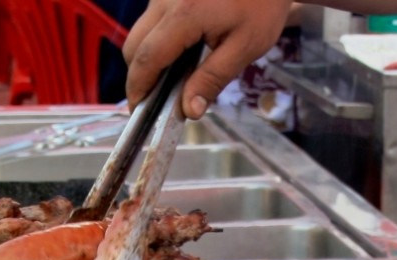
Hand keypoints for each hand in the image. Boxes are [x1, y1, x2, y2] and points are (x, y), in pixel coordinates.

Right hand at [124, 0, 291, 118]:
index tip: (139, 111)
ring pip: (139, 33)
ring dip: (148, 58)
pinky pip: (151, 21)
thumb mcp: (245, 46)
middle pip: (134, 46)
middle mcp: (165, 0)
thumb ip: (213, 79)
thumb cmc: (262, 5)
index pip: (147, 59)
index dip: (138, 89)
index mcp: (184, 15)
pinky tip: (180, 53)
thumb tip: (189, 110)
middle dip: (139, 76)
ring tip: (172, 79)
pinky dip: (157, 41)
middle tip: (155, 101)